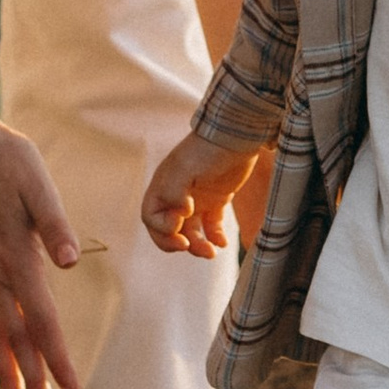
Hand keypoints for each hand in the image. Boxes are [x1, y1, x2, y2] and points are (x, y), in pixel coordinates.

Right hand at [143, 125, 265, 261]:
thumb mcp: (185, 168)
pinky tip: (222, 243)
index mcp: (164, 186)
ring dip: (198, 245)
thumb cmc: (207, 149)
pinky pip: (211, 226)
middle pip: (169, 229)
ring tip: (212, 252)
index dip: (161, 228)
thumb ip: (174, 191)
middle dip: (177, 243)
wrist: (238, 135)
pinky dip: (214, 237)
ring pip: (191, 231)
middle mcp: (177, 195)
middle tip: (190, 247)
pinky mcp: (216, 200)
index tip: (179, 227)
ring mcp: (196, 199)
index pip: (151, 217)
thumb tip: (179, 215)